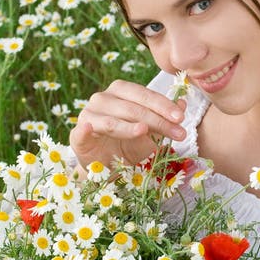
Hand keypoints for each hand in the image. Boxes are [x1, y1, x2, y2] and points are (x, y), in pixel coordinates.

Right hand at [69, 78, 186, 170]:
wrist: (105, 167)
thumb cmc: (128, 145)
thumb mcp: (151, 134)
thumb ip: (164, 118)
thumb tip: (183, 104)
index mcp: (121, 92)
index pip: (144, 95)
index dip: (163, 105)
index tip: (181, 117)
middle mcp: (103, 99)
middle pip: (131, 107)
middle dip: (156, 120)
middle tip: (177, 133)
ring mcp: (88, 116)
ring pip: (111, 120)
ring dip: (129, 127)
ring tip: (144, 131)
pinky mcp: (77, 135)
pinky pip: (82, 131)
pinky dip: (85, 130)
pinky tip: (90, 128)